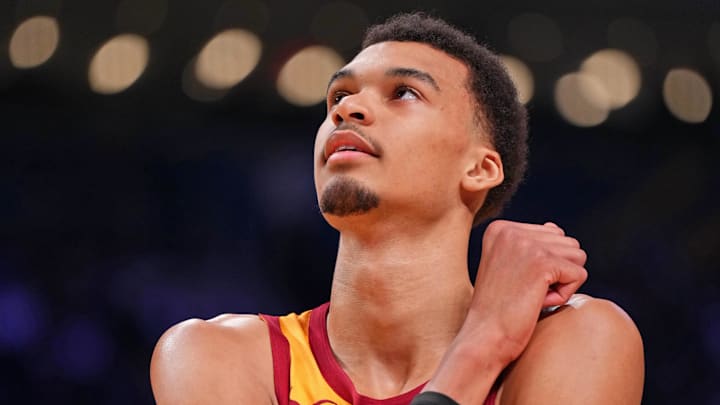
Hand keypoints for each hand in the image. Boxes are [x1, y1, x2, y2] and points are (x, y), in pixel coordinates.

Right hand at [462, 220, 587, 363]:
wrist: (484, 337)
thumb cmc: (498, 308)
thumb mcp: (508, 266)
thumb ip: (530, 243)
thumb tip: (553, 227)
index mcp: (500, 228)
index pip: (552, 235)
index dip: (544, 265)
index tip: (516, 281)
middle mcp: (511, 230)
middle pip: (568, 244)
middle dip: (556, 272)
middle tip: (525, 291)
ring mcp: (526, 244)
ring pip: (577, 257)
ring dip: (562, 282)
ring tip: (531, 295)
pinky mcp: (542, 262)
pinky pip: (579, 275)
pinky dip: (564, 295)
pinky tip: (538, 302)